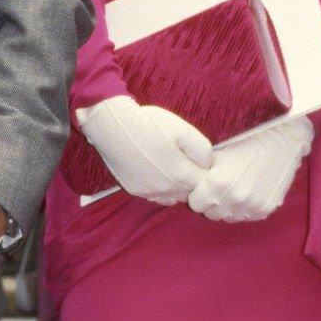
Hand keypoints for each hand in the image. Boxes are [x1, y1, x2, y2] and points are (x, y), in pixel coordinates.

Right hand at [77, 95, 212, 204]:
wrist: (112, 126)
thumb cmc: (149, 124)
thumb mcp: (184, 130)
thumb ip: (203, 150)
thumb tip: (208, 164)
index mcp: (182, 176)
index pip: (205, 184)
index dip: (206, 170)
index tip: (198, 158)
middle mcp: (167, 190)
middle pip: (190, 193)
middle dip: (192, 180)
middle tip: (184, 159)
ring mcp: (149, 193)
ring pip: (173, 197)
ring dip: (176, 186)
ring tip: (169, 164)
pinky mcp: (135, 191)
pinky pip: (156, 196)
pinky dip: (160, 187)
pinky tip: (155, 170)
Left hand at [188, 115, 313, 221]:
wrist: (282, 137)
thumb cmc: (245, 138)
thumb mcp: (215, 151)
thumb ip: (200, 172)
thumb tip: (188, 183)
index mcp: (217, 185)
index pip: (195, 204)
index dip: (198, 193)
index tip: (205, 184)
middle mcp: (234, 199)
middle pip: (212, 213)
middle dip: (212, 202)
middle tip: (220, 186)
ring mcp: (251, 206)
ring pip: (229, 217)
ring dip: (228, 206)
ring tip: (234, 188)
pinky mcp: (266, 208)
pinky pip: (246, 216)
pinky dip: (244, 207)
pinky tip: (248, 190)